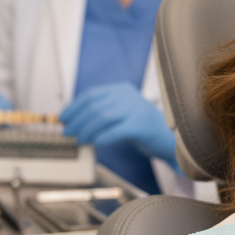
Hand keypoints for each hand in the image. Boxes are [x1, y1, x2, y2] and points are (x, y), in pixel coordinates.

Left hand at [60, 83, 177, 167]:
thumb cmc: (141, 128)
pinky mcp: (141, 125)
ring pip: (102, 117)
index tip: (63, 118)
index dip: (74, 106)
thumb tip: (73, 120)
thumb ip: (103, 112)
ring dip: (86, 130)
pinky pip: (116, 131)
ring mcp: (136, 109)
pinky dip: (102, 137)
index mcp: (122, 90)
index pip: (92, 94)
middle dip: (77, 120)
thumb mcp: (123, 112)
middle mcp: (128, 96)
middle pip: (95, 106)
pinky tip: (95, 144)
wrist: (171, 138)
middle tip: (67, 132)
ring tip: (77, 140)